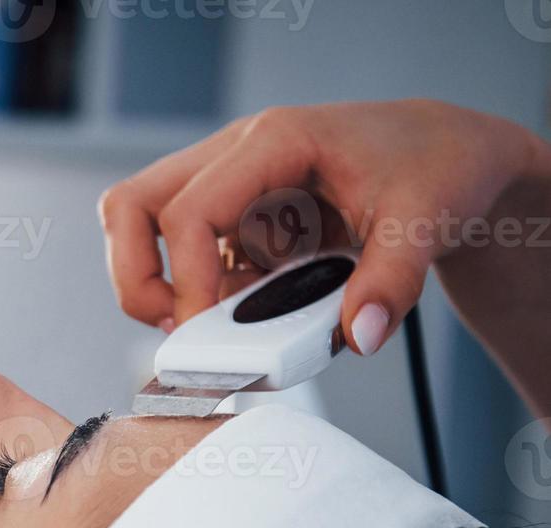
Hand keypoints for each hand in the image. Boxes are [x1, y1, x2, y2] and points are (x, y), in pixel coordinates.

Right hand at [98, 99, 545, 354]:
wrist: (447, 156)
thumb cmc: (434, 167)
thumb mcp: (424, 222)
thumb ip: (391, 282)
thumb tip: (357, 335)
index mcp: (273, 141)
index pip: (188, 212)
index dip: (185, 280)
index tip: (206, 333)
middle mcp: (235, 156)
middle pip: (131, 206)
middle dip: (134, 277)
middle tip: (172, 325)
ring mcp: (228, 186)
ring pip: (140, 226)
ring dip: (158, 285)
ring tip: (206, 326)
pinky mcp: (234, 218)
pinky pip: (187, 256)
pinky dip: (204, 293)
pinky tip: (251, 312)